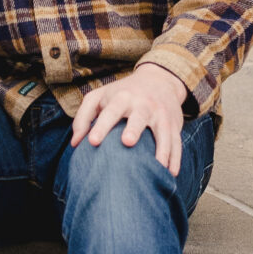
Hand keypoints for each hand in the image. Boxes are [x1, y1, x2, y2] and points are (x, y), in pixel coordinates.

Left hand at [70, 60, 187, 172]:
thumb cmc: (122, 93)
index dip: (101, 125)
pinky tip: (171, 173)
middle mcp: (143, 105)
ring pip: (163, 132)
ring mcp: (161, 115)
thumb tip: (76, 144)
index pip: (111, 111)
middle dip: (134, 128)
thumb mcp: (99, 97)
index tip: (92, 141)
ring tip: (157, 168)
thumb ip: (83, 117)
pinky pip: (176, 142)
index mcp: (122, 98)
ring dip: (161, 149)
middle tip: (127, 142)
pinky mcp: (174, 125)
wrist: (160, 79)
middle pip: (139, 117)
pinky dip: (176, 158)